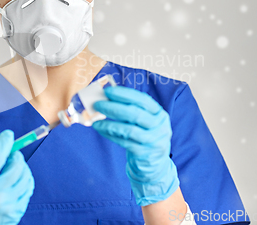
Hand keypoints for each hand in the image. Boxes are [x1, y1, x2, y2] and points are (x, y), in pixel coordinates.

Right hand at [0, 130, 34, 224]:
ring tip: (15, 166)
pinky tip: (19, 180)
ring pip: (26, 177)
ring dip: (23, 167)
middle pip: (17, 165)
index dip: (4, 142)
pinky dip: (26, 181)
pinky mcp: (17, 212)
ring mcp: (9, 204)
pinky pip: (28, 190)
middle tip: (11, 154)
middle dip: (16, 155)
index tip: (7, 135)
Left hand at [92, 86, 179, 206]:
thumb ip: (131, 110)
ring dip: (109, 124)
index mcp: (159, 114)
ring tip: (96, 120)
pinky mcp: (144, 153)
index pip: (143, 100)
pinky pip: (124, 142)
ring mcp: (153, 141)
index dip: (125, 94)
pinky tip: (101, 130)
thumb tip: (106, 98)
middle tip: (98, 104)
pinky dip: (110, 135)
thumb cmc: (144, 136)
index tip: (108, 91)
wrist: (154, 165)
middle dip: (114, 107)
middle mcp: (160, 126)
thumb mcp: (144, 122)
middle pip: (135, 114)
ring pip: (129, 130)